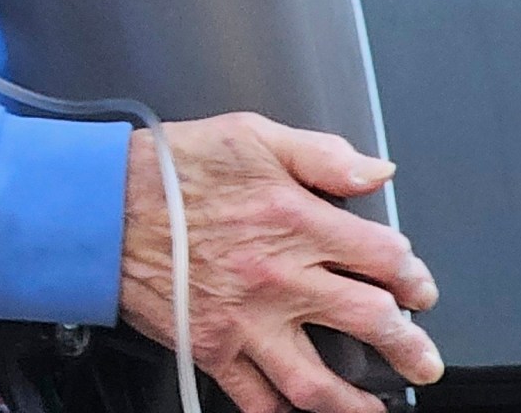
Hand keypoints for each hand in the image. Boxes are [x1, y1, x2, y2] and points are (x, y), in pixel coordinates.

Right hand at [120, 113, 442, 412]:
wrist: (99, 207)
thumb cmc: (169, 171)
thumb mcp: (250, 135)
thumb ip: (323, 154)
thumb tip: (377, 171)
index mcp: (295, 221)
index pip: (382, 257)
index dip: (413, 275)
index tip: (417, 286)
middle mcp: (279, 278)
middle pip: (369, 322)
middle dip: (409, 346)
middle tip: (421, 357)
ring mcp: (246, 322)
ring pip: (317, 380)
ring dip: (357, 402)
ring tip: (377, 407)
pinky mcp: (211, 347)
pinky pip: (254, 398)